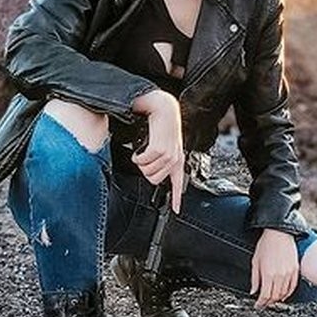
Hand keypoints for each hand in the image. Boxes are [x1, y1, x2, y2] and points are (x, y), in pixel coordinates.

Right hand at [132, 90, 185, 212]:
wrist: (163, 107)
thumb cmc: (160, 124)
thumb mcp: (163, 143)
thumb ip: (160, 157)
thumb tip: (150, 171)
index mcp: (177, 159)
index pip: (178, 182)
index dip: (176, 198)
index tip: (175, 209)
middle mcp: (175, 159)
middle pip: (154, 180)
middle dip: (145, 171)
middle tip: (144, 158)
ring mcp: (169, 155)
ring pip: (148, 172)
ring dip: (141, 162)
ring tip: (144, 150)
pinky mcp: (162, 150)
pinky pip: (143, 162)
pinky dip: (138, 156)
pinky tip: (141, 148)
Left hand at [250, 228, 298, 308]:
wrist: (279, 232)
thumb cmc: (265, 245)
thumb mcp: (255, 261)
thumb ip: (255, 279)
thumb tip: (253, 292)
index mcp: (268, 274)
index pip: (265, 295)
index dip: (260, 303)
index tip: (257, 306)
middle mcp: (280, 276)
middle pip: (274, 296)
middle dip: (268, 303)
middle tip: (263, 304)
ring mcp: (289, 273)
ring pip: (284, 293)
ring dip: (277, 299)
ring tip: (272, 300)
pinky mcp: (295, 270)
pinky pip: (293, 287)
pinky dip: (288, 293)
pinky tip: (283, 295)